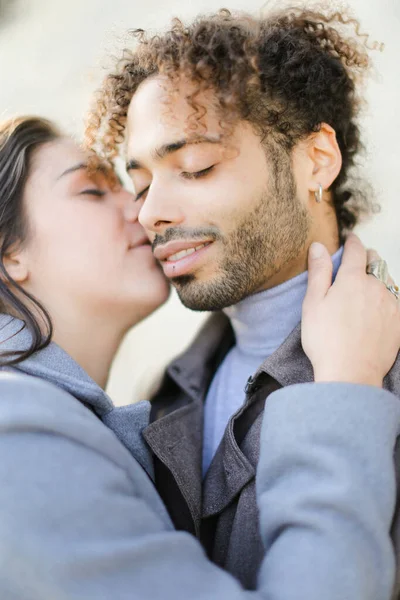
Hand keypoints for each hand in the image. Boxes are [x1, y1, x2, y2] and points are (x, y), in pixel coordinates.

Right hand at [302, 234, 399, 386]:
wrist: (350, 373)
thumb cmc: (325, 339)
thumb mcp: (313, 303)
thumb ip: (319, 272)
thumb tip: (319, 246)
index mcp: (352, 279)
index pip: (356, 251)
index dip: (352, 242)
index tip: (350, 239)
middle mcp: (377, 287)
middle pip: (375, 263)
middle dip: (366, 259)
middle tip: (356, 264)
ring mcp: (391, 305)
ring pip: (387, 282)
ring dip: (377, 279)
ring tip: (366, 290)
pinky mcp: (399, 323)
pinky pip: (395, 302)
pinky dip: (387, 299)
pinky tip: (377, 310)